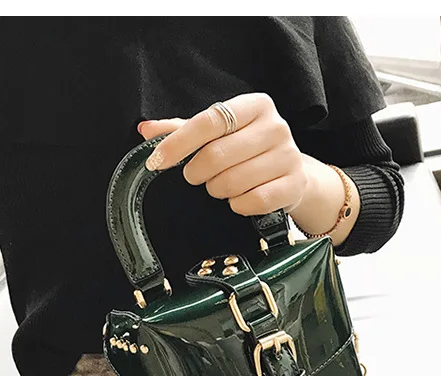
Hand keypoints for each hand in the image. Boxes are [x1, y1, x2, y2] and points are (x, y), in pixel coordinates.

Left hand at [137, 93, 309, 215]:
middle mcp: (276, 127)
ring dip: (218, 190)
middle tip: (198, 176)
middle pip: (217, 155)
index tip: (157, 161)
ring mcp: (288, 157)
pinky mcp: (294, 185)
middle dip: (197, 173)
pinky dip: (238, 205)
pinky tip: (239, 199)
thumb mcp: (220, 134)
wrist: (293, 174)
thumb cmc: (249, 151)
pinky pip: (253, 201)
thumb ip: (183, 130)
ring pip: (233, 182)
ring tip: (222, 186)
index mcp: (255, 106)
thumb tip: (146, 129)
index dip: (178, 143)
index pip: (209, 121)